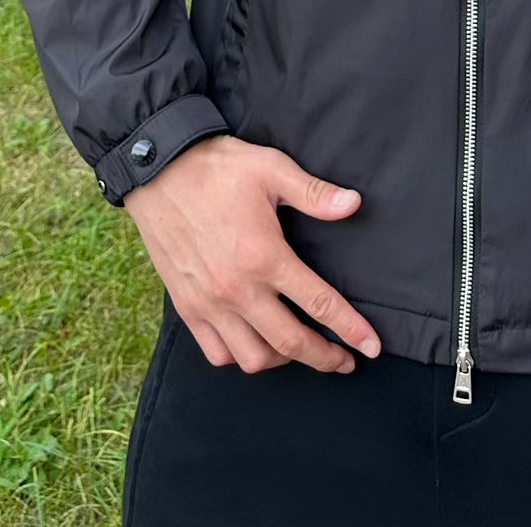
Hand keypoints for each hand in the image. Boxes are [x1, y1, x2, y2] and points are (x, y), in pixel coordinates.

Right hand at [123, 134, 382, 374]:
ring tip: (299, 349)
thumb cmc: (218, 167)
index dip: (351, 330)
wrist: (158, 171)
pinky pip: (217, 353)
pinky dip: (240, 356)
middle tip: (344, 362)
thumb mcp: (271, 168)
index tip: (371, 348)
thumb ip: (314, 193)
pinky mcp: (186, 307)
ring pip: (252, 358)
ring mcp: (209, 303)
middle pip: (290, 343)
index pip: (319, 304)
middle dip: (324, 358)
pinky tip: (254, 342)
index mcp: (264, 256)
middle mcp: (237, 289)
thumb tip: (354, 205)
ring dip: (282, 359)